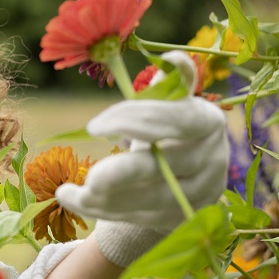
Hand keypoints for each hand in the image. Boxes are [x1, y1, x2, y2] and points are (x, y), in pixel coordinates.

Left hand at [56, 51, 228, 231]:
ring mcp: (198, 194)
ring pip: (149, 200)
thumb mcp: (170, 102)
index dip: (136, 121)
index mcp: (207, 122)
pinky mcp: (180, 218)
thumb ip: (169, 83)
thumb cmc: (169, 127)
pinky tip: (73, 200)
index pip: (176, 120)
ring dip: (104, 199)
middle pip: (165, 168)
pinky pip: (138, 217)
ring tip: (67, 192)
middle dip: (123, 175)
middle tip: (89, 180)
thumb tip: (172, 60)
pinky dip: (103, 211)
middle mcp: (211, 160)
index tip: (92, 126)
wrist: (187, 173)